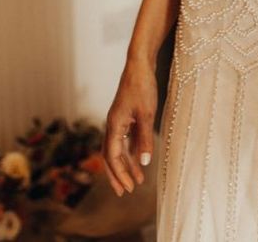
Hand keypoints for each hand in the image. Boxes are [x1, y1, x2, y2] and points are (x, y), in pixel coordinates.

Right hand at [102, 59, 157, 196]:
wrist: (140, 65)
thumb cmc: (142, 87)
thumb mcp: (146, 113)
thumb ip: (144, 138)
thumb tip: (144, 163)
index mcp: (114, 125)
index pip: (112, 156)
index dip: (120, 173)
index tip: (129, 187)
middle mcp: (112, 124)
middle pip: (110, 156)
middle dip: (117, 175)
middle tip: (125, 192)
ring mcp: (118, 120)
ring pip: (117, 148)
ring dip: (125, 164)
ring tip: (136, 180)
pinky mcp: (125, 116)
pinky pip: (124, 140)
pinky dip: (130, 152)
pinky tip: (139, 160)